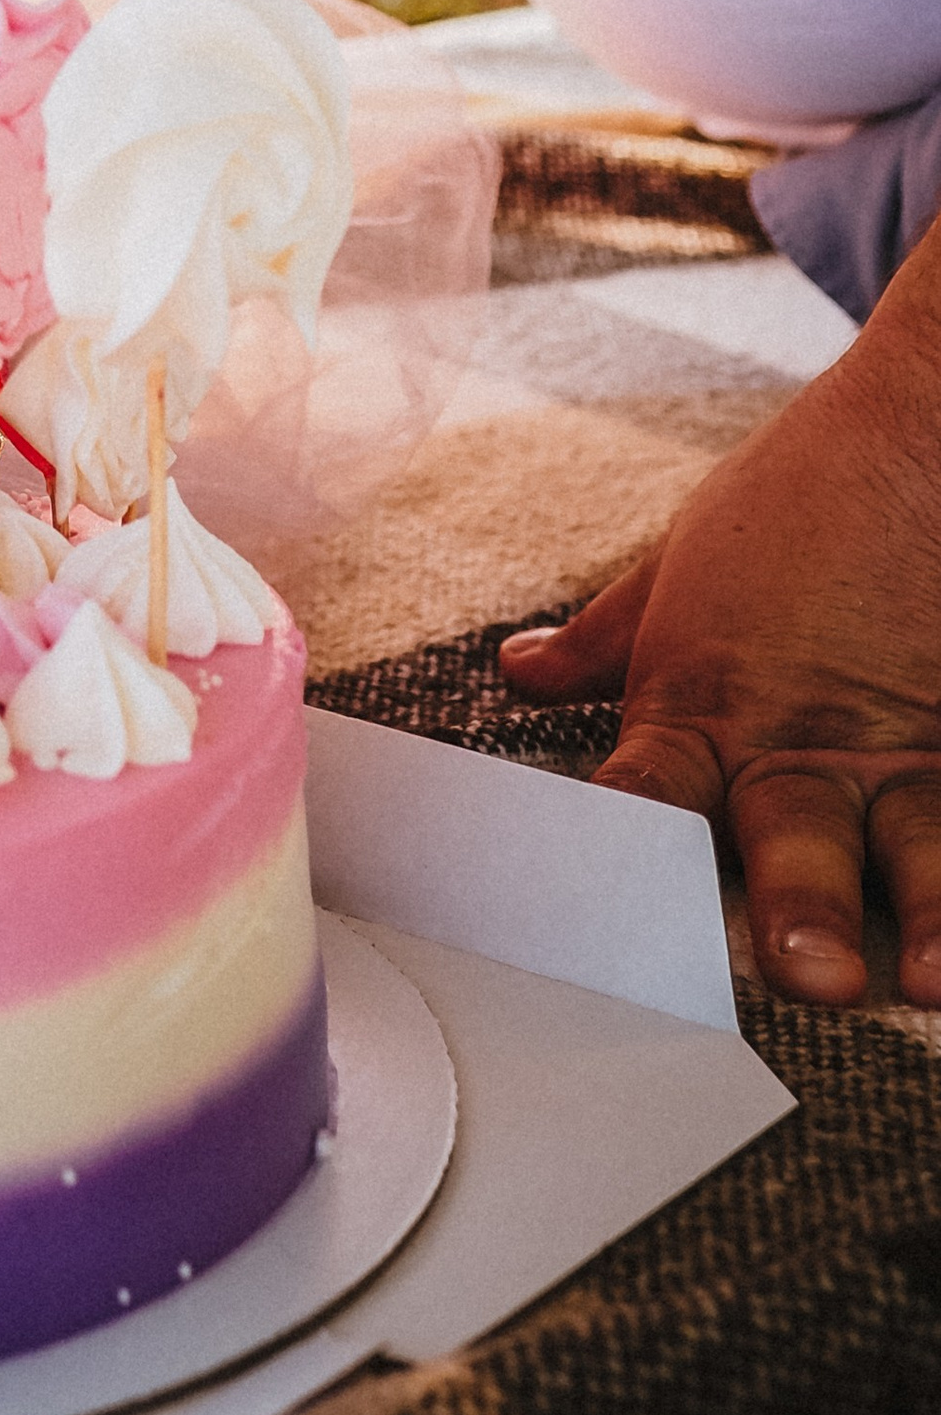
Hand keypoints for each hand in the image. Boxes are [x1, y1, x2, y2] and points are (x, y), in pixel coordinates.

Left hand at [501, 221, 940, 1005]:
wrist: (921, 430)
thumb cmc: (795, 501)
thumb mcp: (681, 566)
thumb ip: (602, 643)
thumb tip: (515, 674)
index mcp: (707, 704)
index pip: (647, 792)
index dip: (618, 850)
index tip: (593, 913)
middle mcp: (806, 741)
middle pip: (791, 839)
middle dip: (797, 909)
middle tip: (802, 972)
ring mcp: (909, 747)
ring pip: (919, 850)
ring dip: (927, 920)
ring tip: (928, 985)